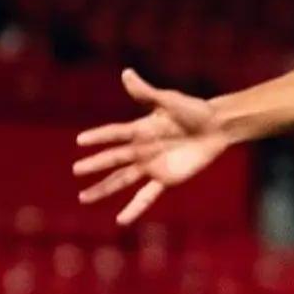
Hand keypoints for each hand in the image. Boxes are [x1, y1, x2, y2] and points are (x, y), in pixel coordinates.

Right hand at [72, 68, 229, 224]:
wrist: (217, 127)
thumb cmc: (194, 110)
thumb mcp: (169, 100)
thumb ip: (146, 93)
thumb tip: (126, 73)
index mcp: (140, 129)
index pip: (114, 133)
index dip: (99, 136)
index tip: (80, 141)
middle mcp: (142, 149)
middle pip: (113, 159)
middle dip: (95, 165)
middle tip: (76, 170)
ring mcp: (152, 166)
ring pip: (122, 180)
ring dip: (103, 189)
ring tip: (83, 198)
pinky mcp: (165, 179)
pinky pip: (146, 196)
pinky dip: (134, 208)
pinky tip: (121, 220)